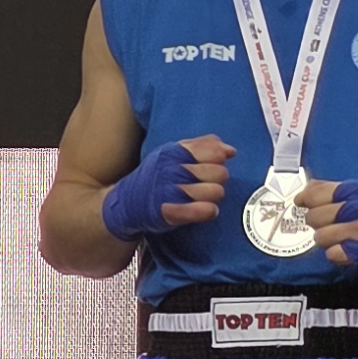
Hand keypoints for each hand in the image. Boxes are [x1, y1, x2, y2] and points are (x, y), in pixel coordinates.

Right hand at [100, 133, 229, 242]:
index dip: (218, 159)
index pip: (213, 151)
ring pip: (215, 191)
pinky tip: (208, 210)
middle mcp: (172, 169)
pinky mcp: (170, 212)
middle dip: (218, 179)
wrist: (127, 201)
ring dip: (214, 196)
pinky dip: (208, 211)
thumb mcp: (175, 153)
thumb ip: (203, 146)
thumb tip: (230, 150)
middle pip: (220, 173)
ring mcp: (170, 190)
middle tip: (207, 183)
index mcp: (175, 152)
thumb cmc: (157, 176)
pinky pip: (201, 210)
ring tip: (204, 198)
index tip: (213, 163)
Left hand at [312, 181, 357, 277]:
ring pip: (321, 237)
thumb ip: (331, 189)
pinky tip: (346, 250)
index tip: (302, 204)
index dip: (305, 200)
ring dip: (326, 242)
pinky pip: (333, 254)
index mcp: (353, 190)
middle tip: (329, 226)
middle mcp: (357, 206)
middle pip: (314, 217)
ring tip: (339, 240)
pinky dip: (336, 255)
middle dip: (317, 225)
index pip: (315, 193)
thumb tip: (304, 189)